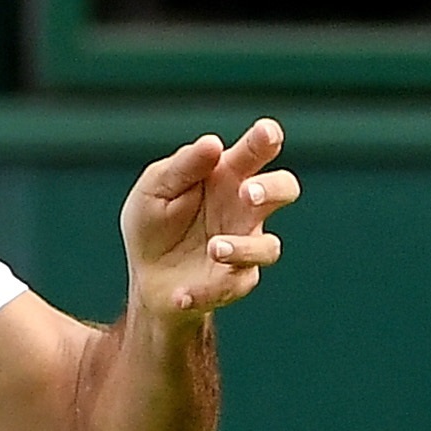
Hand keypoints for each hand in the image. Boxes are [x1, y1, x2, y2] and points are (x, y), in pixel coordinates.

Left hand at [119, 120, 295, 325]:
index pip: (257, 150)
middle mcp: (244, 208)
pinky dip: (205, 292)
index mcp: (228, 175)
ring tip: (214, 247)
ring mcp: (244, 246)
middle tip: (247, 193)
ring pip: (268, 247)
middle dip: (273, 189)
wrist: (145, 276)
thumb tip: (213, 144)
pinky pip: (232, 288)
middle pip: (284, 190)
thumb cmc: (154, 223)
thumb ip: (183, 167)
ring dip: (243, 248)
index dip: (266, 139)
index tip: (266, 134)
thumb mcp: (155, 189)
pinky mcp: (233, 283)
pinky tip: (180, 295)